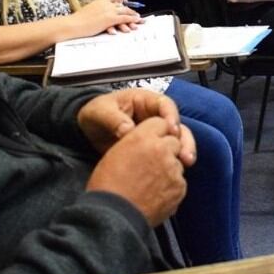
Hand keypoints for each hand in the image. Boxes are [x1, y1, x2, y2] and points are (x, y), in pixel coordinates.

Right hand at [72, 0, 141, 36]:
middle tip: (135, 13)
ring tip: (139, 18)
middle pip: (123, 4)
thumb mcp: (89, 11)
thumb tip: (100, 13)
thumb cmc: (77, 20)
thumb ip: (97, 10)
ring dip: (134, 15)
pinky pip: (124, 18)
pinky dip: (132, 19)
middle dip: (130, 9)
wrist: (73, 24)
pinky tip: (136, 21)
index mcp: (100, 0)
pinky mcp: (110, 19)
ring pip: (126, 11)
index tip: (126, 3)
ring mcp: (108, 10)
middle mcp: (106, 3)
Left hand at [77, 89, 194, 164]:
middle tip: (184, 153)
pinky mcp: (153, 148)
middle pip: (177, 124)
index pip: (164, 104)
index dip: (171, 115)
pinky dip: (172, 161)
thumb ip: (113, 118)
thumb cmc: (95, 114)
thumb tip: (128, 130)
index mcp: (144, 101)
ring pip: (177, 139)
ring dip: (183, 150)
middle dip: (183, 138)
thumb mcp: (100, 111)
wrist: (87, 131)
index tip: (171, 129)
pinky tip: (174, 171)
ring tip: (185, 163)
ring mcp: (157, 133)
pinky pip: (168, 153)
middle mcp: (155, 116)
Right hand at [86, 117, 193, 225]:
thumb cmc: (107, 186)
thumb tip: (148, 144)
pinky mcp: (179, 187)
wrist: (114, 216)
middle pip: (174, 142)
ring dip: (169, 169)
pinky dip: (171, 187)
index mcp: (142, 137)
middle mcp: (161, 149)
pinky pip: (180, 182)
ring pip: (178, 163)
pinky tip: (156, 195)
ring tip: (151, 184)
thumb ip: (136, 143)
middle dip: (166, 150)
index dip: (157, 133)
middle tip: (152, 165)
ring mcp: (173, 168)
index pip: (161, 123)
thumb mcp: (115, 154)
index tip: (152, 142)